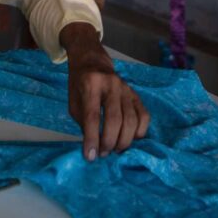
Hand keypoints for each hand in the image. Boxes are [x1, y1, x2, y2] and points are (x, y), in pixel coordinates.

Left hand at [60, 22, 149, 160]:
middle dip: (109, 142)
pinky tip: (131, 139)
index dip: (92, 138)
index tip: (90, 156)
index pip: (92, 116)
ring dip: (123, 141)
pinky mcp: (136, 93)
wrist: (92, 61)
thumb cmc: (80, 84)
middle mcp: (111, 84)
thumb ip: (83, 122)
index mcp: (91, 84)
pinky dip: (140, 131)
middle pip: (114, 119)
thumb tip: (95, 147)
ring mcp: (126, 88)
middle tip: (103, 153)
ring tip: (114, 150)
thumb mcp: (73, 101)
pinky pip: (144, 115)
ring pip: (131, 120)